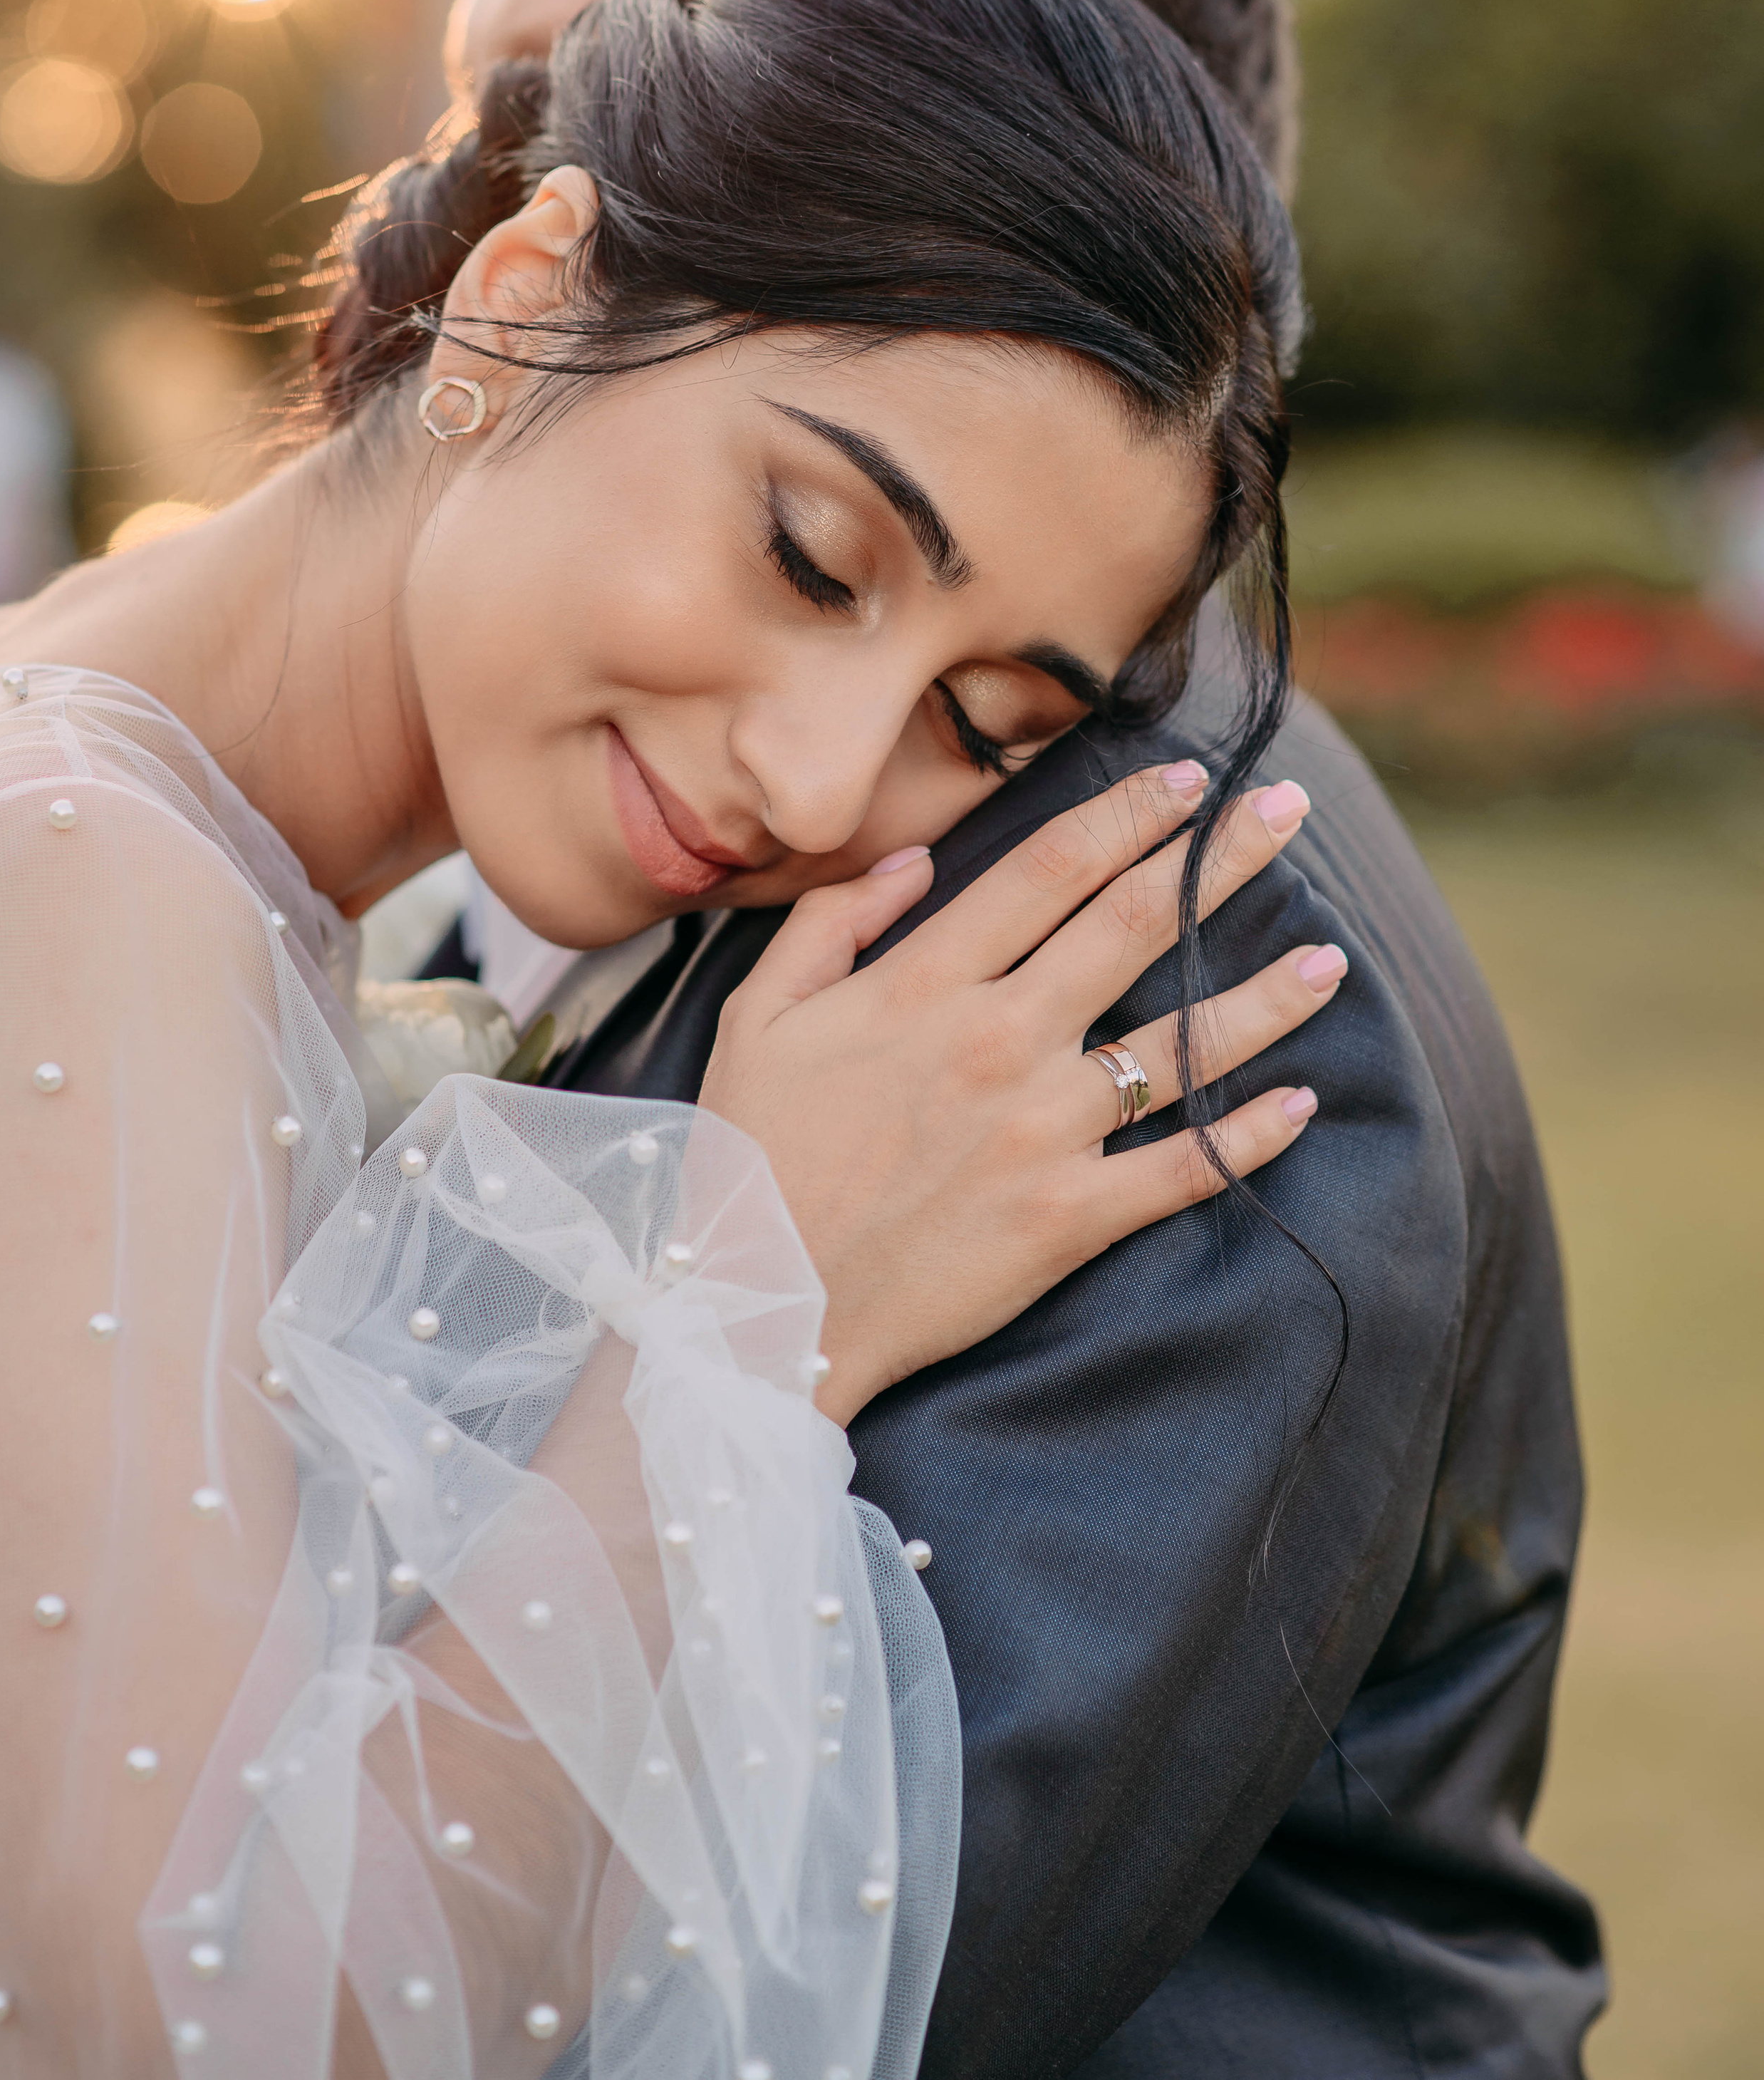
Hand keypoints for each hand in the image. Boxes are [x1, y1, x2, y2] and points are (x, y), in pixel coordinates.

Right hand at [698, 764, 1341, 1422]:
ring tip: (1332, 958)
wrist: (756, 1307)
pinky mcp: (1067, 1216)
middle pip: (1133, 925)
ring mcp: (1042, 1129)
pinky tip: (1300, 1105)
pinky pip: (1182, 1169)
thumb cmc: (750, 1156)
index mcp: (926, 983)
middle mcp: (1000, 1039)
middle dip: (1220, 857)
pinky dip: (1249, 1139)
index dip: (1128, 812)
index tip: (1188, 777)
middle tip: (1287, 809)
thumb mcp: (757, 1016)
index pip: (1052, 868)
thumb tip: (910, 864)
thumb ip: (830, 923)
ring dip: (1265, 994)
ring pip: (1181, 1044)